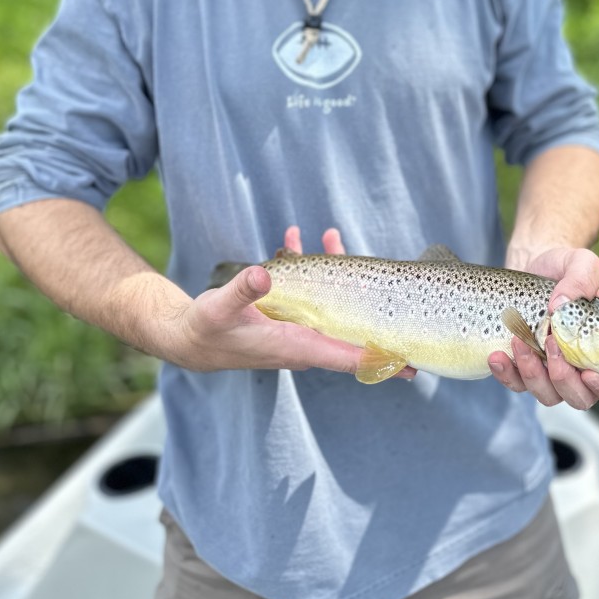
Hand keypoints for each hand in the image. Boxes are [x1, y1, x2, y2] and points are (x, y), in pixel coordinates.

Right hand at [172, 226, 379, 376]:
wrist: (186, 337)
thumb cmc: (206, 330)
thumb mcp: (219, 309)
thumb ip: (242, 292)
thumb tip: (264, 273)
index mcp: (295, 345)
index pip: (348, 356)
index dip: (380, 359)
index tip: (412, 364)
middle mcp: (302, 338)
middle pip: (348, 320)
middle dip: (367, 297)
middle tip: (387, 273)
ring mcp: (296, 325)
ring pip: (330, 299)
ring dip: (332, 267)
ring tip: (330, 234)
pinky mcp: (285, 313)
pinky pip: (307, 289)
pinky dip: (304, 263)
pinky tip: (292, 238)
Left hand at [488, 247, 598, 418]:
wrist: (532, 264)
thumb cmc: (564, 267)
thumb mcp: (580, 262)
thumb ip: (583, 278)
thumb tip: (560, 306)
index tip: (592, 374)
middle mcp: (583, 368)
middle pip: (582, 399)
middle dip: (565, 379)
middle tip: (552, 344)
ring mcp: (552, 372)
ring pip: (548, 396)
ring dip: (533, 374)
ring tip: (520, 340)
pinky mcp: (525, 368)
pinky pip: (517, 385)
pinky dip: (507, 375)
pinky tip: (498, 356)